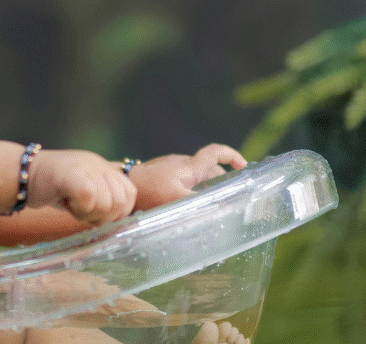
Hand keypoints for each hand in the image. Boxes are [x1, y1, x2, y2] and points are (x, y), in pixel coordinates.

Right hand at [26, 149, 136, 225]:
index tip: (97, 216)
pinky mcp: (70, 173)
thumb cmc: (51, 187)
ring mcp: (84, 166)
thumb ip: (102, 198)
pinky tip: (67, 205)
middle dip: (104, 216)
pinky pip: (89, 198)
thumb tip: (119, 220)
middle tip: (82, 212)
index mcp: (103, 167)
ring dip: (89, 214)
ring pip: (107, 202)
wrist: (19, 174)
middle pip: (121, 201)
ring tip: (73, 207)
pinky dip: (80, 210)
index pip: (129, 193)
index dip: (118, 212)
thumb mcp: (82, 190)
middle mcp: (97, 164)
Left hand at [129, 144, 246, 210]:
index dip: (232, 156)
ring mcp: (171, 168)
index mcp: (191, 166)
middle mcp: (183, 164)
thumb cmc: (149, 191)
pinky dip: (191, 191)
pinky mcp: (161, 175)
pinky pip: (183, 181)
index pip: (216, 152)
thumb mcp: (177, 200)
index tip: (244, 167)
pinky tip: (188, 207)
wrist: (122, 184)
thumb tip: (222, 212)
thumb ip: (200, 205)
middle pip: (209, 169)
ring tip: (210, 207)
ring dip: (205, 188)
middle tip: (229, 199)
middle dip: (222, 182)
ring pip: (195, 177)